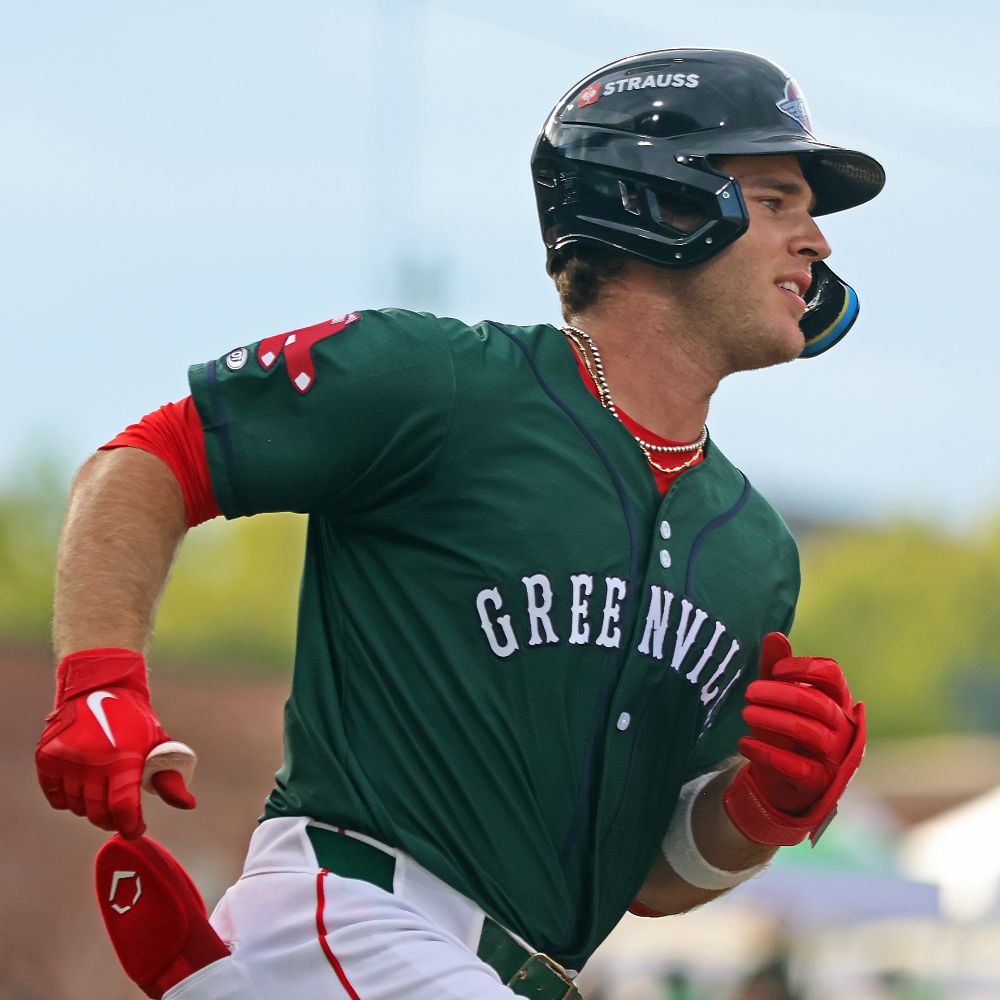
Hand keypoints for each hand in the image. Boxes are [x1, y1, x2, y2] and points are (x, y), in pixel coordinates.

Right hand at [35, 648, 195, 837]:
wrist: (100, 687)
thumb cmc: (135, 721)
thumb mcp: (158, 743)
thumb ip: (170, 777)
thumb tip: (188, 804)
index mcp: (124, 757)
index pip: (123, 808)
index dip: (130, 826)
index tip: (135, 829)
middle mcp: (93, 760)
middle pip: (98, 813)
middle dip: (112, 821)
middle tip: (119, 817)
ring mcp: (67, 759)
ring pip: (77, 807)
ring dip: (91, 809)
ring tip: (102, 796)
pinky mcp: (47, 758)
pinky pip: (56, 798)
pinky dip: (68, 800)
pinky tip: (82, 789)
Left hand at [723, 632, 864, 845]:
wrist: (785, 782)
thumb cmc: (784, 730)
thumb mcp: (778, 697)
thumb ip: (775, 668)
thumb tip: (775, 635)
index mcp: (835, 699)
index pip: (830, 674)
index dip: (802, 667)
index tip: (775, 670)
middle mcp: (841, 727)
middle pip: (817, 703)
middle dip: (780, 694)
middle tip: (749, 692)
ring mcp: (833, 756)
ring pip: (808, 732)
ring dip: (771, 719)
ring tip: (745, 714)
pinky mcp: (817, 781)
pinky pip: (796, 766)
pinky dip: (766, 752)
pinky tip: (744, 744)